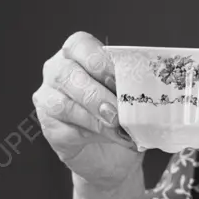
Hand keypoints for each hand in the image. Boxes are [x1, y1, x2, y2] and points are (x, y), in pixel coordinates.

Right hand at [33, 31, 141, 191]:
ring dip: (93, 116)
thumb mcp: (130, 93)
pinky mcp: (49, 128)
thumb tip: (151, 89)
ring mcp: (48, 100)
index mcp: (77, 53)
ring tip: (117, 125)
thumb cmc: (120, 113)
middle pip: (66, 73)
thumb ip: (132, 85)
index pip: (80, 45)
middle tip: (118, 110)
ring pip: (61, 104)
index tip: (120, 79)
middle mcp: (57, 72)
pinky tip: (112, 137)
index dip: (100, 61)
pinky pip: (64, 130)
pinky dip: (92, 135)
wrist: (112, 153)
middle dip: (96, 93)